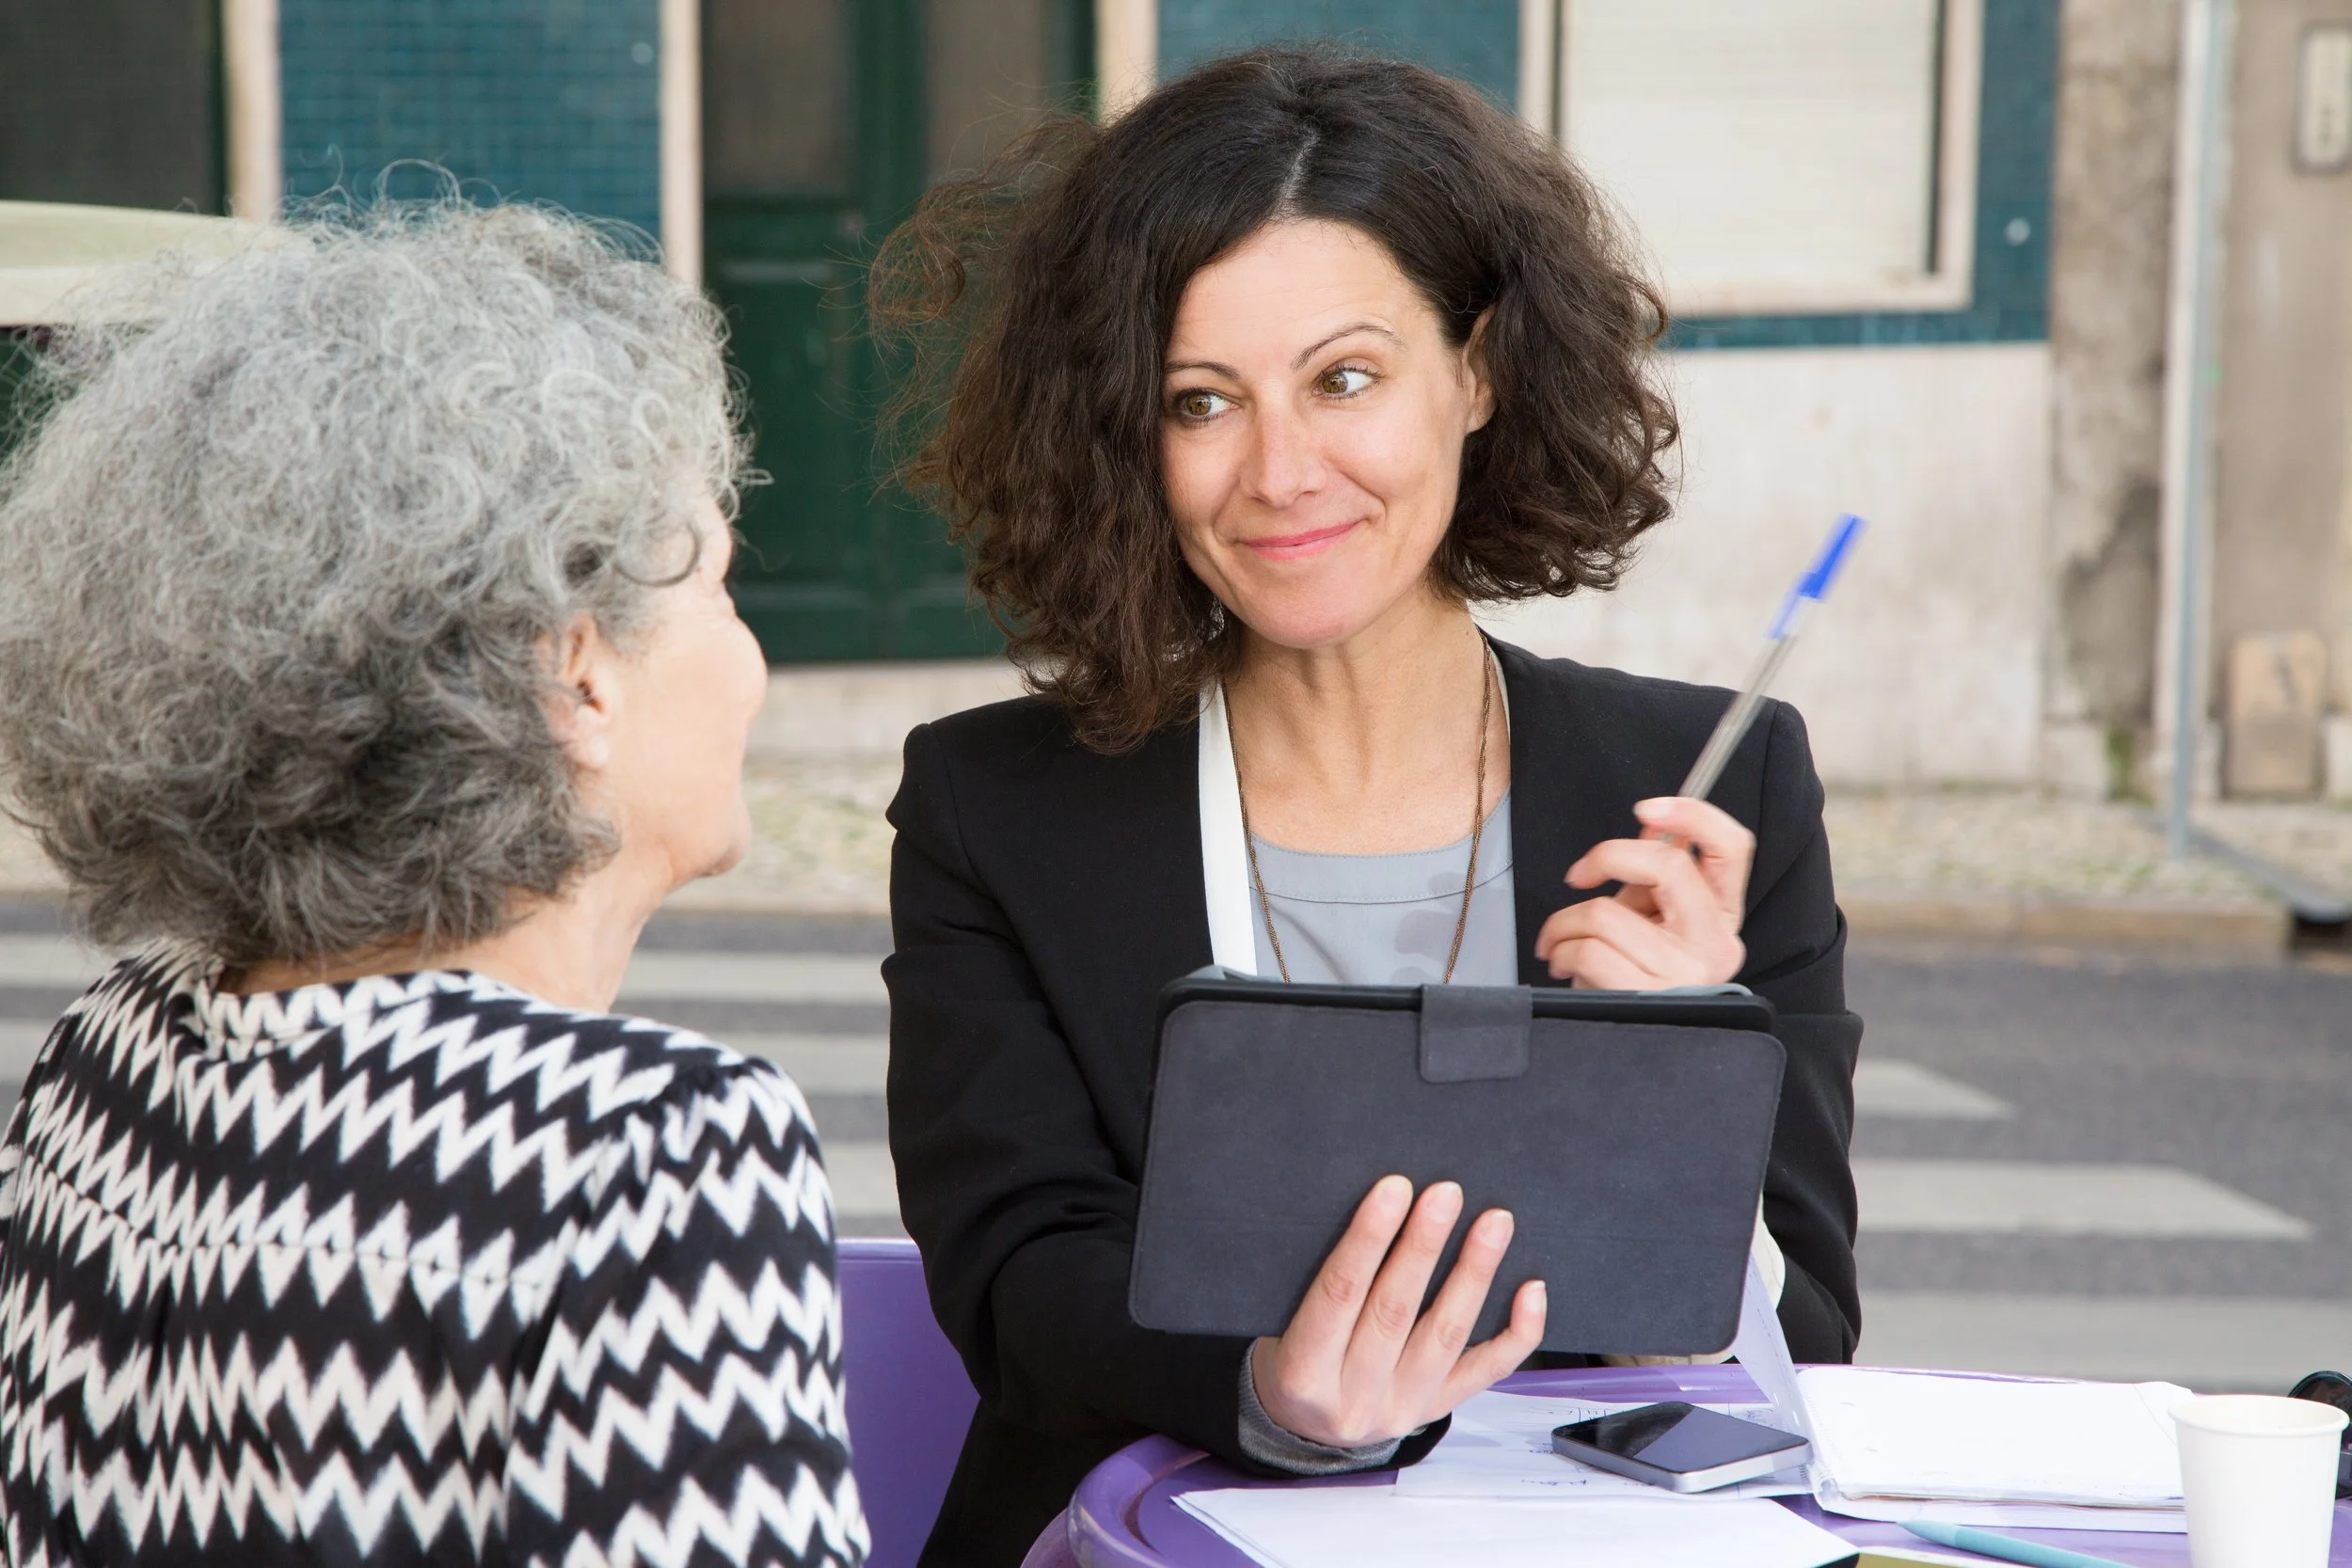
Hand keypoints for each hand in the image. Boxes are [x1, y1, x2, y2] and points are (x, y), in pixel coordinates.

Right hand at [1249, 1175, 1546, 1447]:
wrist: (1305, 1428)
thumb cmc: (1291, 1358)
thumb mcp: (1274, 1324)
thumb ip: (1314, 1281)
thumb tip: (1363, 1209)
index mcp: (1304, 1373)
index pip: (1338, 1296)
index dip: (1367, 1240)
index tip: (1393, 1189)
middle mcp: (1355, 1397)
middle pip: (1395, 1312)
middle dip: (1423, 1246)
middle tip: (1446, 1194)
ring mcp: (1403, 1406)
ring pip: (1446, 1334)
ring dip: (1473, 1272)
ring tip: (1493, 1223)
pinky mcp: (1438, 1406)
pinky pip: (1487, 1370)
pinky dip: (1516, 1329)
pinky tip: (1531, 1289)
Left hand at [1533, 795, 1750, 988]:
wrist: (1637, 1047)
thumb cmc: (1637, 974)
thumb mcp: (1652, 917)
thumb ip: (1654, 872)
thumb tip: (1654, 818)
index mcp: (1722, 915)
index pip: (1732, 848)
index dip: (1692, 814)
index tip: (1646, 806)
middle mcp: (1714, 943)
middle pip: (1668, 865)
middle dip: (1607, 856)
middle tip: (1578, 876)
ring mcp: (1685, 974)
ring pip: (1605, 912)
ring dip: (1564, 922)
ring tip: (1561, 941)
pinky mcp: (1648, 998)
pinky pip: (1588, 949)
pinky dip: (1561, 950)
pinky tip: (1564, 964)